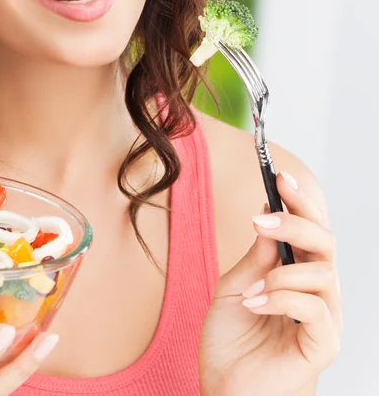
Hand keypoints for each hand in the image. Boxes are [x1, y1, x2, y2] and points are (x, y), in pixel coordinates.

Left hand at [199, 172, 341, 395]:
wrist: (223, 390)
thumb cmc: (230, 342)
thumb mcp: (234, 287)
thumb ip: (257, 256)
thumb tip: (269, 214)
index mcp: (295, 276)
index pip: (309, 231)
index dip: (299, 201)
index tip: (278, 175)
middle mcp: (315, 293)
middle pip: (326, 243)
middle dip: (297, 221)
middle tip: (260, 219)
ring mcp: (322, 319)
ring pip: (324, 273)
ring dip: (280, 273)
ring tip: (250, 289)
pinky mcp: (323, 345)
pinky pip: (315, 309)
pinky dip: (281, 299)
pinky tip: (254, 304)